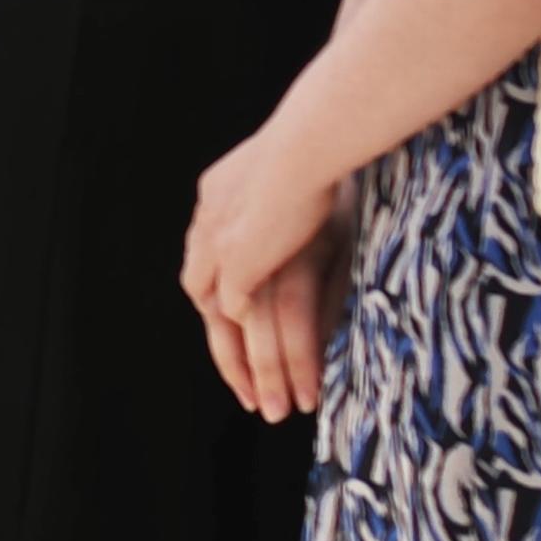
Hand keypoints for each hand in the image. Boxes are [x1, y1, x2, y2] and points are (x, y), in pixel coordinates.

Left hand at [183, 123, 353, 421]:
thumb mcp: (308, 178)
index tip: (244, 335)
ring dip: (250, 366)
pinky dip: (262, 351)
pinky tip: (288, 378)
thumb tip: (320, 227)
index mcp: (218, 195)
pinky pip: (246, 319)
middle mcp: (209, 223)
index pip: (210, 266)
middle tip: (249, 394)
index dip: (227, 306)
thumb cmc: (332, 143)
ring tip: (273, 407)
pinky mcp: (242, 260)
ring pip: (227, 322)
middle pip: (208, 303)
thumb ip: (299, 209)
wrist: (316, 133)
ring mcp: (220, 244)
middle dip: (229, 353)